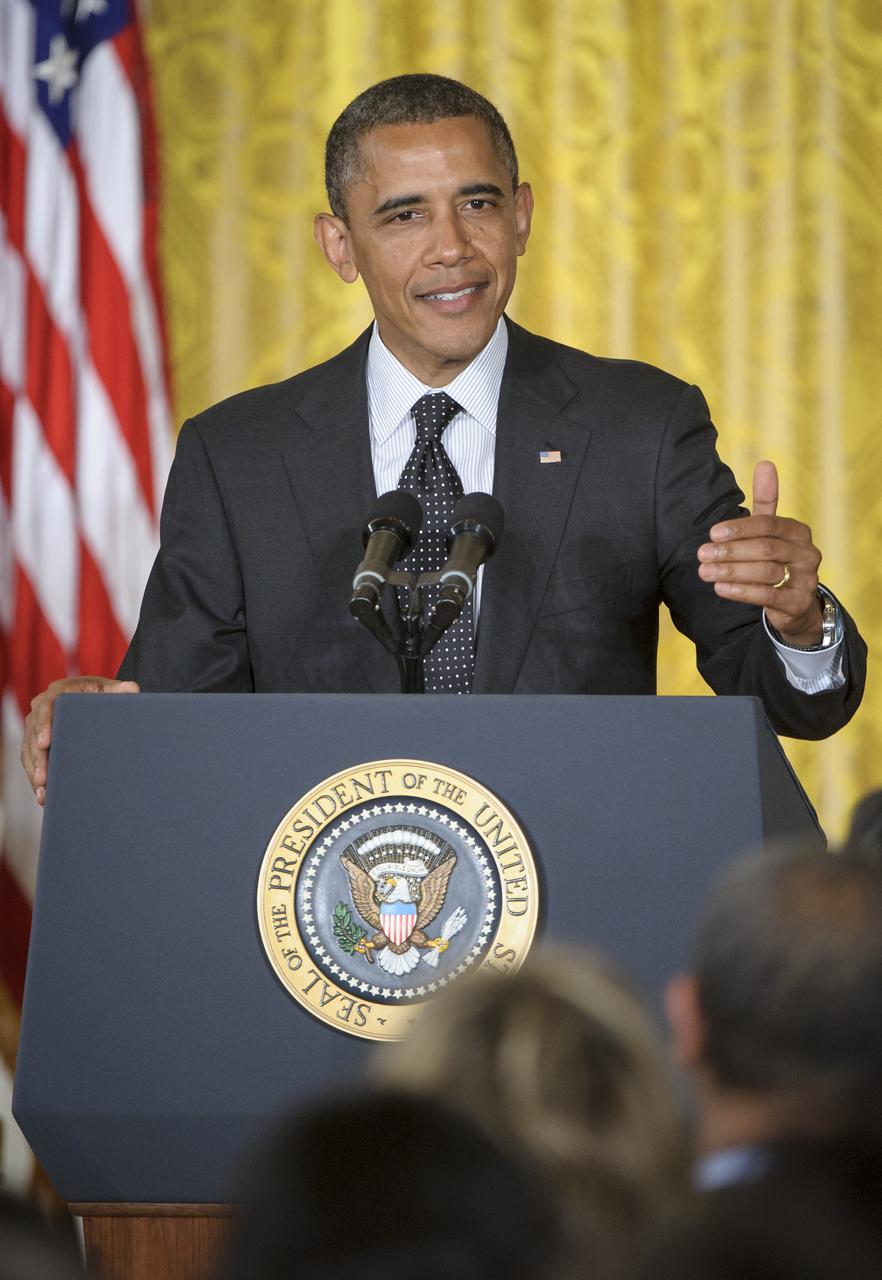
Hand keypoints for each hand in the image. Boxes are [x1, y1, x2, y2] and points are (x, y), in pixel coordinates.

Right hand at [21, 676, 138, 805]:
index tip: (45, 743)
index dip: (43, 726)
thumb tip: (132, 689)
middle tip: (43, 778)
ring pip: (29, 751)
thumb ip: (122, 690)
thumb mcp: (112, 690)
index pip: (46, 707)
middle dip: (37, 758)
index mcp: (59, 692)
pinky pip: (31, 761)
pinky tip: (43, 795)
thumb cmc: (104, 694)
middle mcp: (43, 708)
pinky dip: (36, 778)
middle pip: (33, 734)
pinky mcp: (37, 742)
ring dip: (35, 772)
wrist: (98, 701)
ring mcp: (38, 726)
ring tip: (43, 792)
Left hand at [697, 460, 822, 645]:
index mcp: (798, 532)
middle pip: (766, 549)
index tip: (712, 533)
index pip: (769, 525)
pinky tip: (720, 588)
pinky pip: (767, 596)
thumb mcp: (771, 531)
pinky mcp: (797, 603)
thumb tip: (765, 463)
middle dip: (731, 551)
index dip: (740, 528)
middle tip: (702, 554)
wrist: (794, 604)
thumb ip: (766, 500)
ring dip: (731, 572)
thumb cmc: (776, 560)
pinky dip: (741, 592)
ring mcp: (806, 580)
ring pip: (766, 572)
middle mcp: (807, 554)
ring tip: (704, 572)